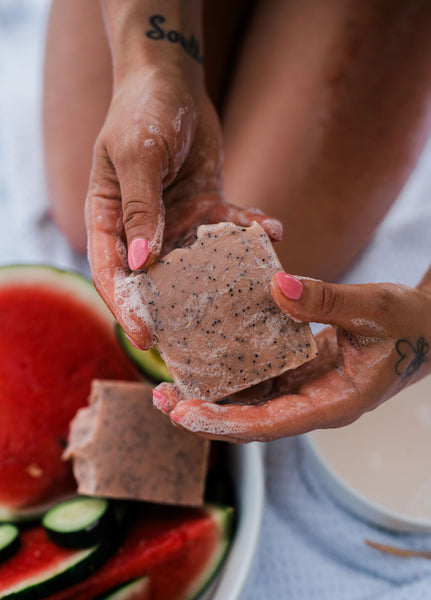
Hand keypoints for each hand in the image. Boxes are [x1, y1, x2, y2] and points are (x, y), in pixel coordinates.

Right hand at [85, 65, 281, 347]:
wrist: (172, 80)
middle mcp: (141, 228)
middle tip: (206, 335)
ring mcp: (175, 221)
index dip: (126, 309)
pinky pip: (228, 230)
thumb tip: (139, 262)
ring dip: (225, 274)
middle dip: (179, 309)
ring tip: (255, 284)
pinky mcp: (205, 208)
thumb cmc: (143, 110)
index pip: (112, 274)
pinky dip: (248, 232)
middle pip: (156, 281)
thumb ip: (140, 208)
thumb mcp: (138, 155)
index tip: (146, 338)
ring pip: (198, 262)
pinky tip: (271, 229)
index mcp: (110, 220)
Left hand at [153, 274, 430, 441]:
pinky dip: (233, 369)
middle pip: (252, 418)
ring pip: (253, 399)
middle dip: (206, 412)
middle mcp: (315, 402)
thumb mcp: (374, 307)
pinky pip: (263, 376)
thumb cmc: (410, 323)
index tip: (185, 415)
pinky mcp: (303, 371)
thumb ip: (327, 300)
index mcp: (334, 402)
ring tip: (171, 380)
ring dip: (213, 393)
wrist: (426, 329)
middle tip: (161, 397)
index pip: (272, 423)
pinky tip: (207, 354)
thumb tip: (277, 286)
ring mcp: (307, 389)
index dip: (226, 422)